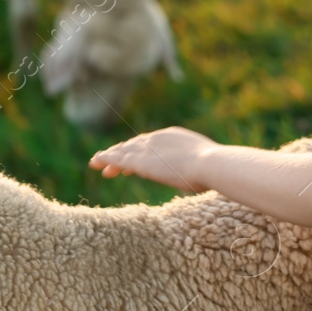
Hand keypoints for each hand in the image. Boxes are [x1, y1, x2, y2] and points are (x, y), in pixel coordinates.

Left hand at [88, 126, 216, 191]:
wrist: (211, 164)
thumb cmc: (215, 168)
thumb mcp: (205, 163)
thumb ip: (197, 165)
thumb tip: (206, 174)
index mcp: (174, 135)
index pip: (150, 142)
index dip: (138, 149)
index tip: (132, 158)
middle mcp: (158, 138)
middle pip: (133, 144)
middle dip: (120, 152)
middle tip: (107, 161)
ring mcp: (148, 149)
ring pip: (122, 151)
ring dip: (108, 156)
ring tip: (96, 162)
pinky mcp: (140, 162)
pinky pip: (117, 159)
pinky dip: (106, 160)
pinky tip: (96, 163)